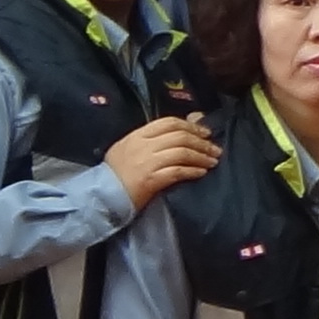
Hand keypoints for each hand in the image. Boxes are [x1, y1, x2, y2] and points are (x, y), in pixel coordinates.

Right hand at [107, 114, 221, 207]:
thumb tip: (178, 133)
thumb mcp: (128, 148)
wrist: (102, 195)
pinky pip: (177, 172)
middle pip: (179, 137)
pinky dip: (192, 171)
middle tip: (215, 149)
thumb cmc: (116, 173)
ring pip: (182, 153)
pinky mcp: (151, 180)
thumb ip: (150, 139)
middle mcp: (143, 145)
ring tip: (213, 161)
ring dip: (201, 157)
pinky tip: (201, 173)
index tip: (205, 132)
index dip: (190, 126)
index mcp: (137, 135)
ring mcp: (147, 162)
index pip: (168, 122)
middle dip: (201, 142)